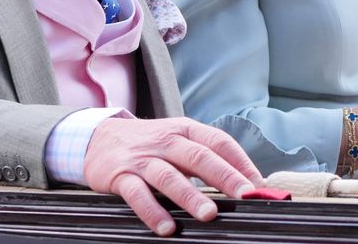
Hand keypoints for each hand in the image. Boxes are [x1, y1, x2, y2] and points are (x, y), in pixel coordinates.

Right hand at [83, 117, 262, 236]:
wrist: (99, 138)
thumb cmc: (149, 144)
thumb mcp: (177, 139)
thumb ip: (205, 157)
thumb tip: (243, 182)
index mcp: (184, 129)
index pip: (217, 140)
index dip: (239, 160)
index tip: (257, 183)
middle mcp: (165, 141)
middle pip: (197, 156)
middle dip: (223, 176)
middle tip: (243, 196)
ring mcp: (143, 158)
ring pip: (169, 176)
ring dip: (190, 195)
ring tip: (209, 214)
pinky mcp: (121, 175)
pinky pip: (138, 194)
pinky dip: (152, 211)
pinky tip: (166, 227)